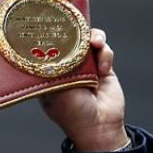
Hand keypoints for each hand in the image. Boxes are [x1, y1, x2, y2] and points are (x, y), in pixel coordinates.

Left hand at [38, 29, 127, 151]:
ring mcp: (85, 65)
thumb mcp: (54, 92)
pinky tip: (103, 68)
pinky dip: (105, 54)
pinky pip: (104, 50)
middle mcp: (66, 66)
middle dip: (74, 31)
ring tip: (95, 43)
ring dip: (93, 38)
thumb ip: (52, 70)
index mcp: (49, 72)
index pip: (47, 46)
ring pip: (87, 40)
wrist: (99, 126)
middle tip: (77, 28)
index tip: (54, 26)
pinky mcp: (103, 66)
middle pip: (69, 38)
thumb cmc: (72, 114)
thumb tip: (48, 49)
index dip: (51, 35)